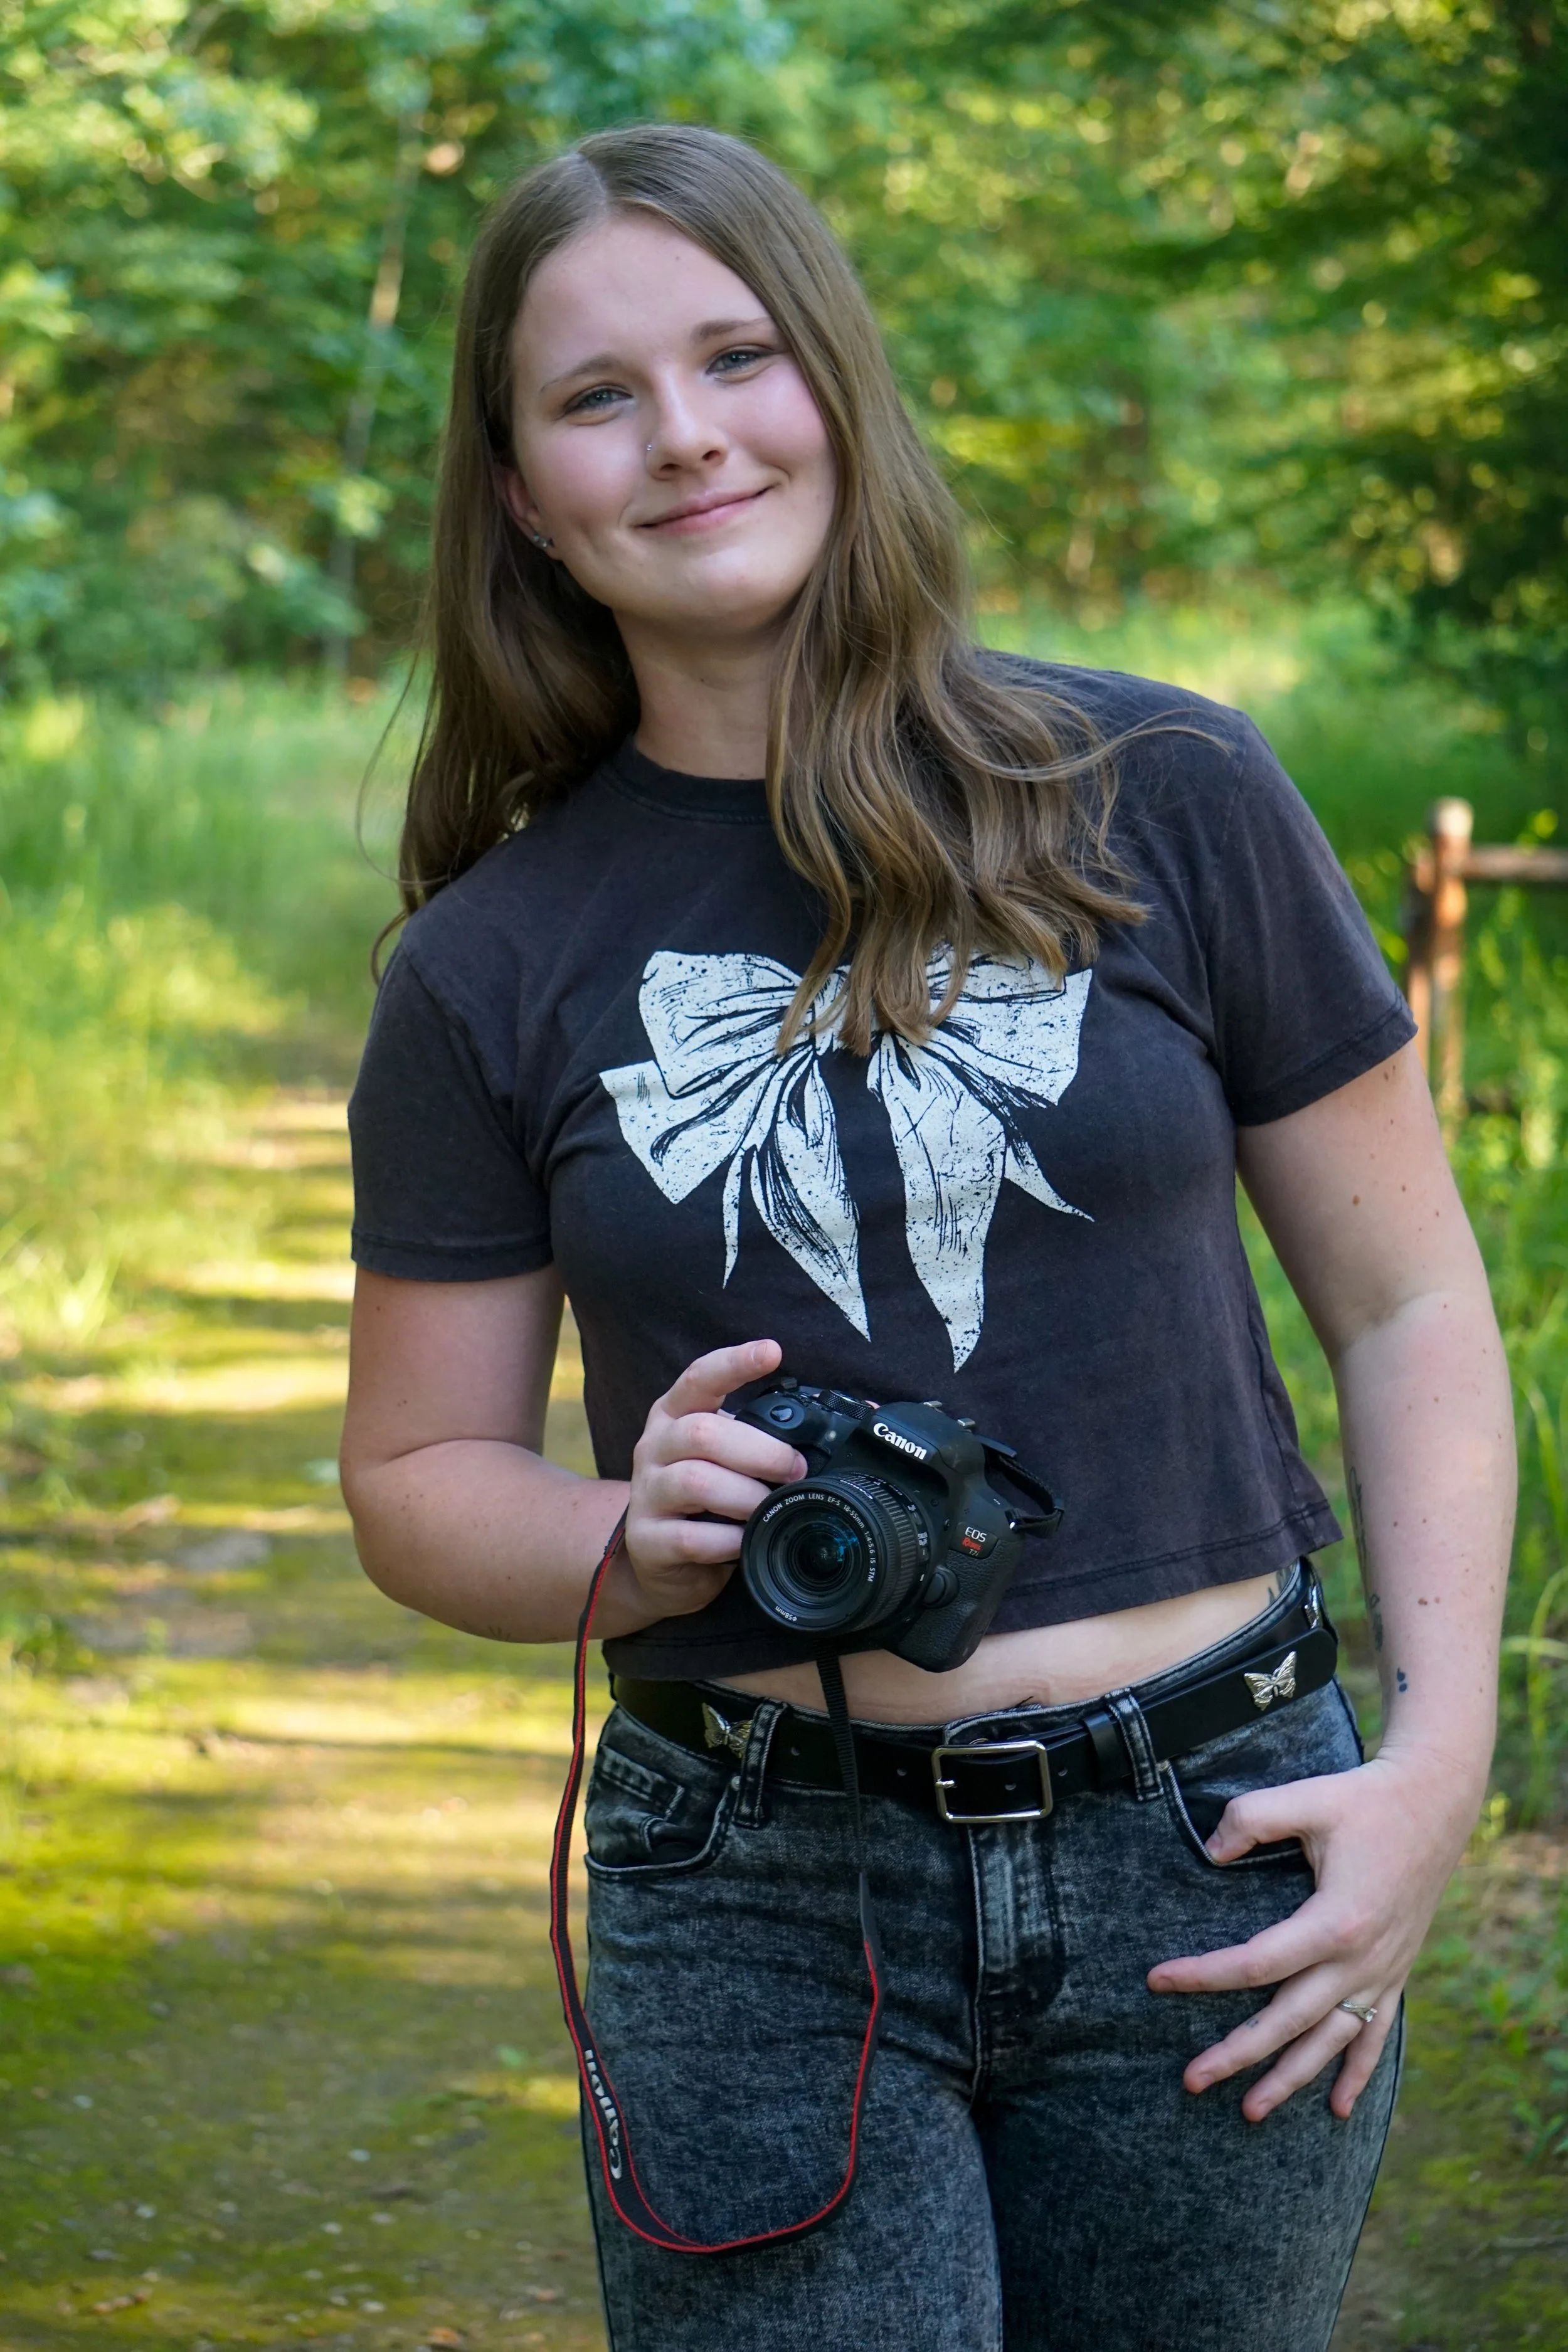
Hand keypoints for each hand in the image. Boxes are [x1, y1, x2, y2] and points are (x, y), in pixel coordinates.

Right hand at [620, 1339, 806, 1620]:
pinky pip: (692, 1537)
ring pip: (695, 1482)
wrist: (660, 1559)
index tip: (772, 1352)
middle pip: (702, 1433)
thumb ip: (765, 1436)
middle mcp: (655, 1447)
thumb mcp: (728, 1457)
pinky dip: (728, 1540)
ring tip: (769, 1507)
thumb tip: (850, 1423)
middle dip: (761, 1451)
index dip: (734, 1363)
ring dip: (746, 1496)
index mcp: (676, 1415)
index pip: (699, 1378)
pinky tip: (744, 1542)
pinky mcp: (649, 1540)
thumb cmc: (707, 1499)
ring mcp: (647, 1493)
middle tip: (795, 1469)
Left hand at [1147, 1746, 1481, 2120]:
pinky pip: (1374, 2035)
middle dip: (1238, 2054)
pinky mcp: (1396, 1972)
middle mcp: (1361, 1959)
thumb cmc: (1363, 1800)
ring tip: (1251, 2112)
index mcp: (1334, 1921)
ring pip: (1330, 2041)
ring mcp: (1382, 1972)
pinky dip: (1357, 2074)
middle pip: (1288, 2020)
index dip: (1202, 1975)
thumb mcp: (1306, 1799)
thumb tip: (1210, 1852)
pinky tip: (1338, 2110)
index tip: (1156, 1980)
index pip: (1255, 1963)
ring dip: (1291, 2079)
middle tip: (1191, 2080)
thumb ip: (1252, 1818)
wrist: (1433, 1804)